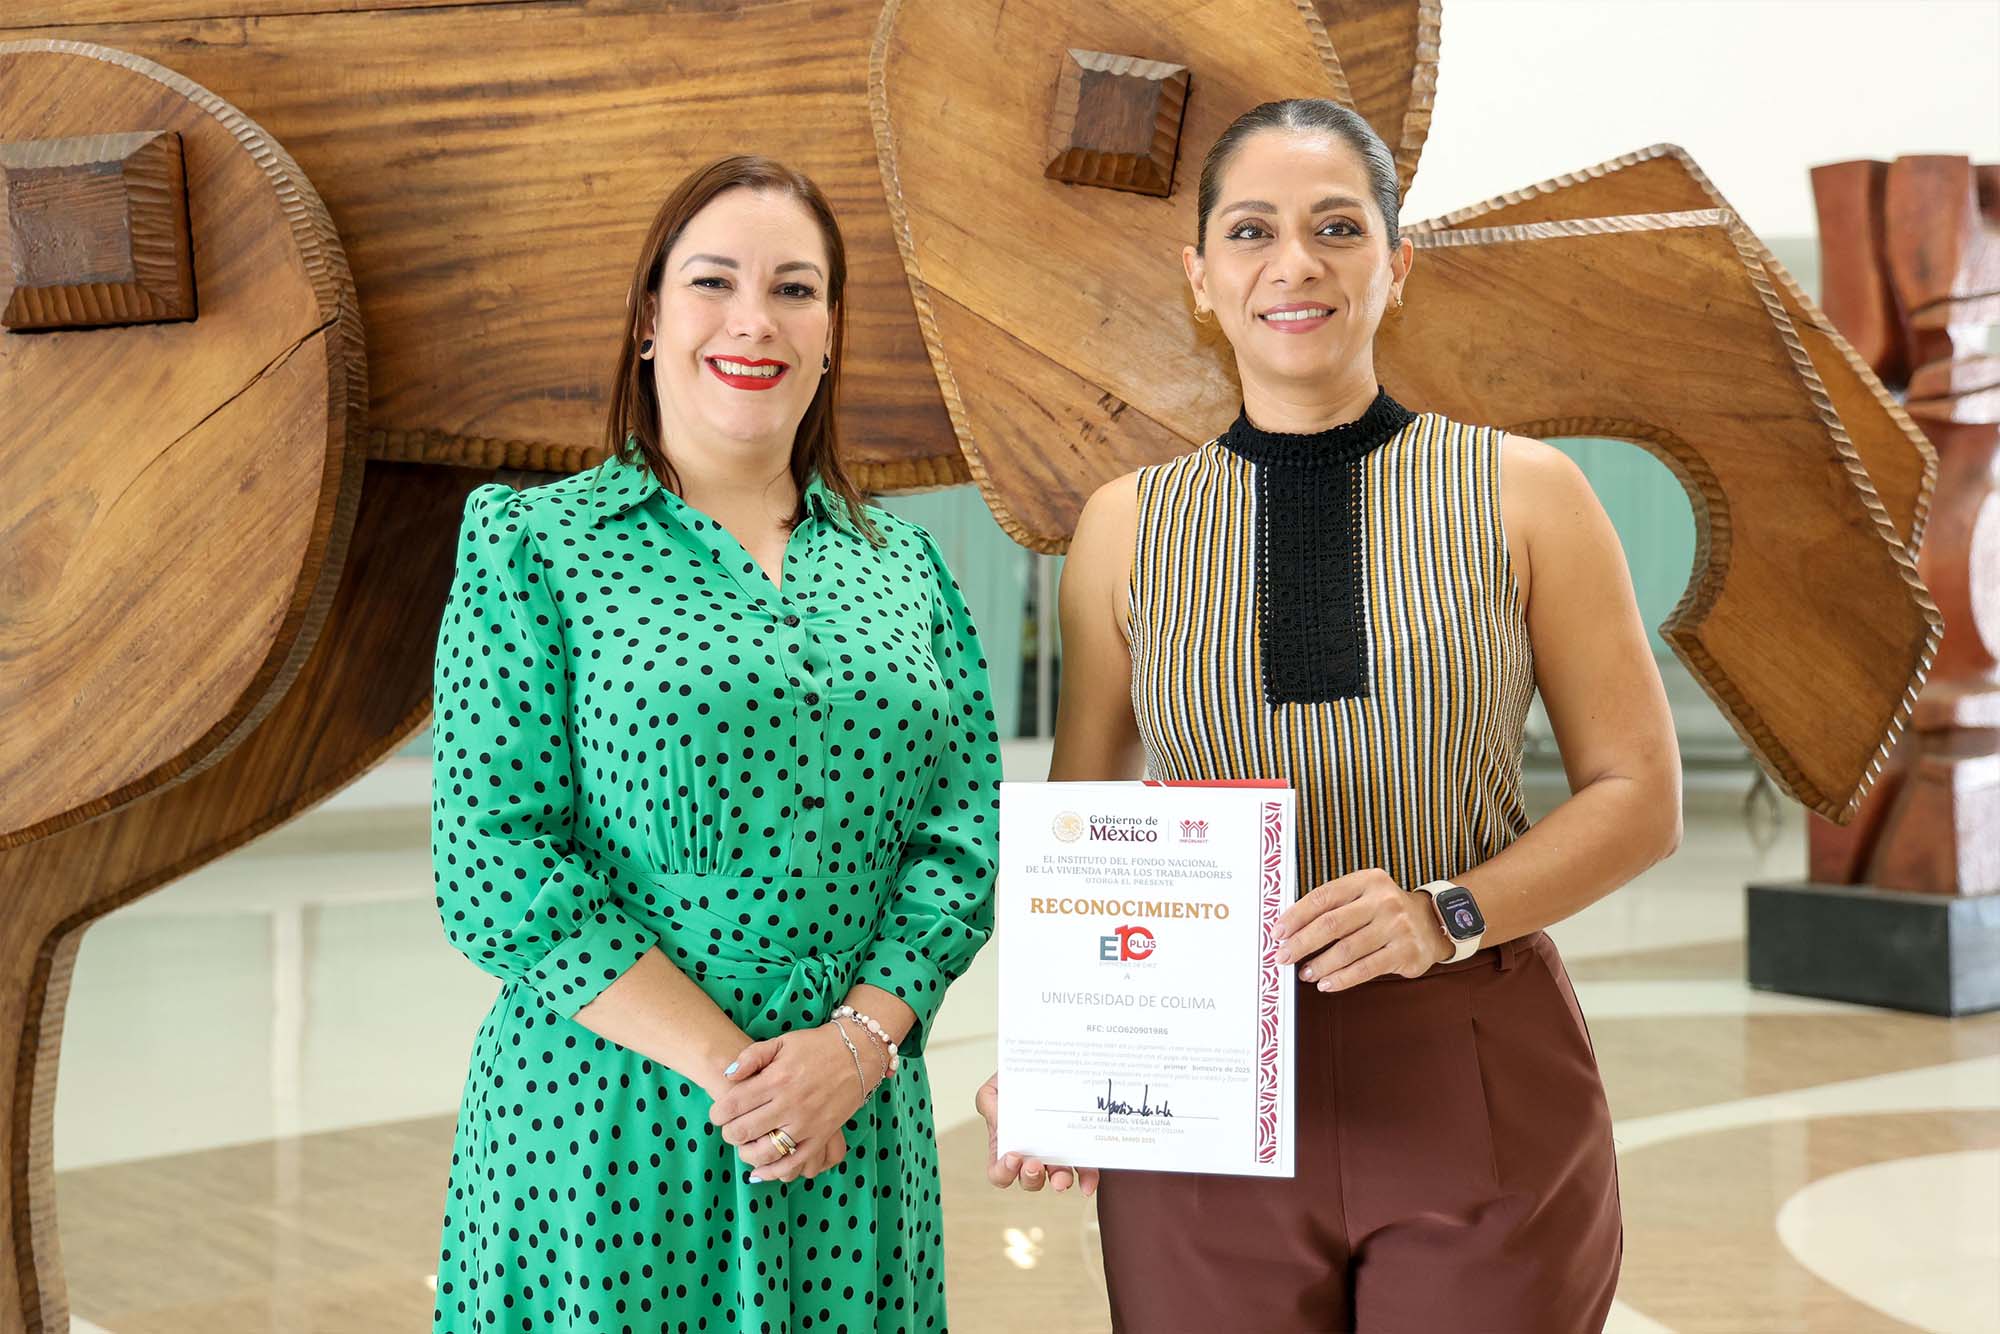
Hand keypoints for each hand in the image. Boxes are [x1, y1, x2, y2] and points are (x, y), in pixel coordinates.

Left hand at [709, 1026, 866, 1182]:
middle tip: (729, 1129)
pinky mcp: (822, 1135)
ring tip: (744, 1146)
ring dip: (747, 1154)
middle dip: (729, 1133)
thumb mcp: (781, 1042)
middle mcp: (789, 1104)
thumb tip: (728, 1075)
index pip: (733, 1104)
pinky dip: (774, 1171)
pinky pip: (795, 1162)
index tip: (718, 1114)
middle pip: (744, 1131)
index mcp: (776, 1079)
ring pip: (766, 1151)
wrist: (857, 1053)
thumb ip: (751, 1056)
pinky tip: (761, 1171)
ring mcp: (807, 1123)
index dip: (718, 1113)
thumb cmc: (815, 1046)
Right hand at [975, 1074, 1097, 1195]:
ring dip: (1059, 1181)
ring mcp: (1057, 1154)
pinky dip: (1087, 1178)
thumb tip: (999, 1118)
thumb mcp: (997, 1086)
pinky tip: (1088, 1183)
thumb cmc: (1018, 1080)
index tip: (1012, 1156)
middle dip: (1031, 1178)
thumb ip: (989, 1102)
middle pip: (1029, 1180)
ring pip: (1057, 1178)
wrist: (1048, 1065)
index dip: (1004, 1172)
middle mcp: (1033, 1154)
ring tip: (1062, 1178)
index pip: (1001, 1172)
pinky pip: (1085, 1169)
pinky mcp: (1081, 1149)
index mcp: (1009, 1145)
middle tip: (1034, 1165)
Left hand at [1274, 868, 1451, 990]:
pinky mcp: (1405, 952)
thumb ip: (1333, 906)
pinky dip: (1341, 979)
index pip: (1323, 897)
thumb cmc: (1385, 911)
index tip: (1277, 932)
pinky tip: (1326, 984)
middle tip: (1283, 956)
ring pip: (1347, 950)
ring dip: (1320, 964)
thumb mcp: (1363, 895)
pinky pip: (1365, 969)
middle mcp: (1383, 901)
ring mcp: (1397, 927)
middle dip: (1302, 943)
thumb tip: (1289, 929)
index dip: (1296, 916)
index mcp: (1367, 881)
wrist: (1433, 923)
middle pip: (1331, 924)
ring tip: (1305, 973)